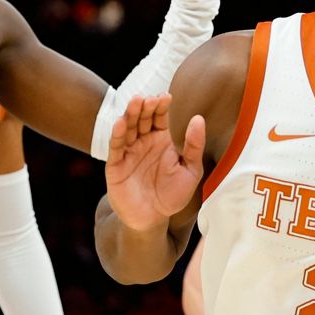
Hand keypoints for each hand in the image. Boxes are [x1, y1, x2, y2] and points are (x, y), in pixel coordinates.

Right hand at [105, 95, 204, 231]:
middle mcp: (143, 142)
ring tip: (136, 101)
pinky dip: (117, 134)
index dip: (162, 106)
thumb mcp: (191, 170)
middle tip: (150, 98)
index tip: (167, 97)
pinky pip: (116, 146)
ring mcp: (129, 152)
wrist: (153, 218)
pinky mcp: (116, 165)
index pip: (160, 117)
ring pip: (128, 128)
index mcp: (161, 140)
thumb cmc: (172, 194)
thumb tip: (198, 118)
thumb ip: (194, 146)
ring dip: (130, 114)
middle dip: (145, 107)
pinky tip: (120, 122)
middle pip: (142, 118)